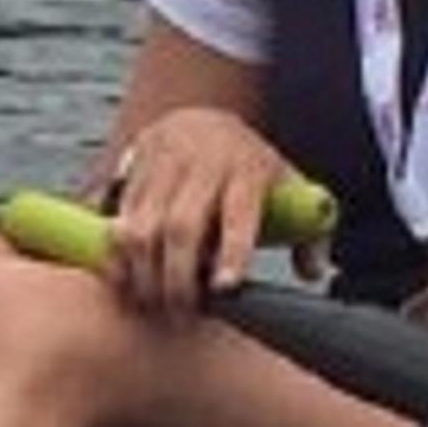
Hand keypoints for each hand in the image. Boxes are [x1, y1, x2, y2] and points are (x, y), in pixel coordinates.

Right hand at [94, 108, 323, 314]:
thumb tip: (311, 272)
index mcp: (247, 169)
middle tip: (180, 312)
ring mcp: (162, 166)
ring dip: (142, 270)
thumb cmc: (248, 164)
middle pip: (182, 225)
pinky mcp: (131, 170)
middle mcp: (202, 164)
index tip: (225, 288)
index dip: (233, 251)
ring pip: (142, 223)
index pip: (240, 212)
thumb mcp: (286, 183)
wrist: (200, 115)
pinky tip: (124, 278)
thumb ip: (307, 230)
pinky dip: (117, 252)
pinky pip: (116, 216)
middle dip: (178, 275)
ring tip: (150, 301)